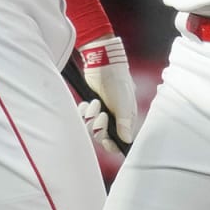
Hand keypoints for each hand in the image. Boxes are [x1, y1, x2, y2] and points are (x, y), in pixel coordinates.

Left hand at [76, 36, 137, 154]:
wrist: (104, 65)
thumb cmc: (118, 83)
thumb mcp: (124, 104)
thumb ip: (124, 123)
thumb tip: (127, 140)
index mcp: (125, 121)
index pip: (118, 142)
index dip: (111, 144)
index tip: (106, 139)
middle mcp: (113, 120)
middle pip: (101, 136)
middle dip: (99, 127)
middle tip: (101, 114)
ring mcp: (101, 113)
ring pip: (90, 127)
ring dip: (90, 117)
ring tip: (94, 103)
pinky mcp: (91, 107)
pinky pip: (82, 118)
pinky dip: (82, 112)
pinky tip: (85, 103)